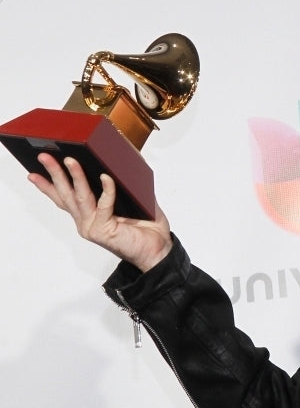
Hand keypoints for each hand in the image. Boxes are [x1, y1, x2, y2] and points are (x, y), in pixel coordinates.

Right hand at [28, 153, 172, 272]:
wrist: (159, 250)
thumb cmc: (147, 228)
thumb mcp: (134, 202)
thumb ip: (124, 187)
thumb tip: (123, 162)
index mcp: (90, 216)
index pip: (64, 199)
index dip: (47, 187)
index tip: (33, 174)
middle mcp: (87, 222)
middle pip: (66, 195)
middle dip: (54, 174)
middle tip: (43, 157)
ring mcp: (93, 227)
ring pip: (80, 198)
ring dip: (74, 177)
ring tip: (69, 160)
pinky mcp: (104, 231)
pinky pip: (104, 205)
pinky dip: (106, 190)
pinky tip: (105, 177)